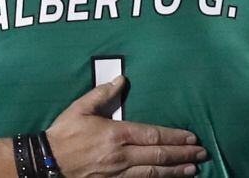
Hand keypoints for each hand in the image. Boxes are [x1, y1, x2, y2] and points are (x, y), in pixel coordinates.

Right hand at [47, 76, 206, 176]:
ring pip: (153, 173)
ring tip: (193, 168)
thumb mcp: (80, 108)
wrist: (46, 163)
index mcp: (116, 134)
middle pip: (158, 155)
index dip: (174, 137)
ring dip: (176, 170)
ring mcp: (118, 174)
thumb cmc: (64, 134)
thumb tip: (121, 79)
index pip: (153, 135)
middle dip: (182, 154)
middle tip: (201, 153)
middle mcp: (121, 156)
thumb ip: (103, 93)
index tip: (191, 137)